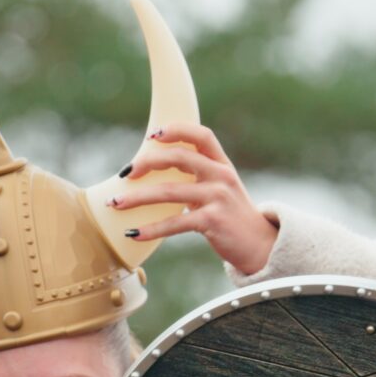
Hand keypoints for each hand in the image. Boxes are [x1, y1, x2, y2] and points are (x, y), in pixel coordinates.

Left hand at [108, 122, 277, 275]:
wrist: (260, 246)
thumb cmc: (232, 217)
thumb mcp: (220, 189)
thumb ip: (197, 175)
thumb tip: (156, 168)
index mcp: (222, 164)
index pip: (201, 135)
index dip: (176, 130)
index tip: (152, 136)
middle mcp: (221, 176)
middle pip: (179, 157)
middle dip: (147, 163)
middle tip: (125, 174)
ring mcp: (218, 198)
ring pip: (170, 191)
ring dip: (137, 197)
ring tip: (115, 204)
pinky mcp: (212, 222)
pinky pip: (175, 223)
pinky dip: (151, 229)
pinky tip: (133, 233)